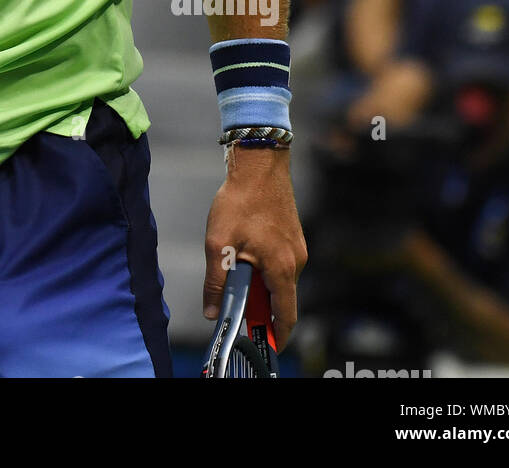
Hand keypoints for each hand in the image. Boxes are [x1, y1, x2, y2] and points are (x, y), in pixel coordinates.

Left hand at [203, 147, 307, 347]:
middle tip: (235, 302)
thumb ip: (216, 281)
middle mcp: (296, 261)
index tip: (265, 345)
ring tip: (234, 266)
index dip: (277, 334)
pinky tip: (244, 251)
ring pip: (280, 279)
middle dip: (260, 305)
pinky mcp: (292, 236)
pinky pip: (280, 262)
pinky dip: (264, 267)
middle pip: (281, 298)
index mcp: (282, 268)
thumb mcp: (218, 243)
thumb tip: (212, 311)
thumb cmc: (239, 201)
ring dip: (260, 282)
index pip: (287, 315)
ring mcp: (297, 248)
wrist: (258, 164)